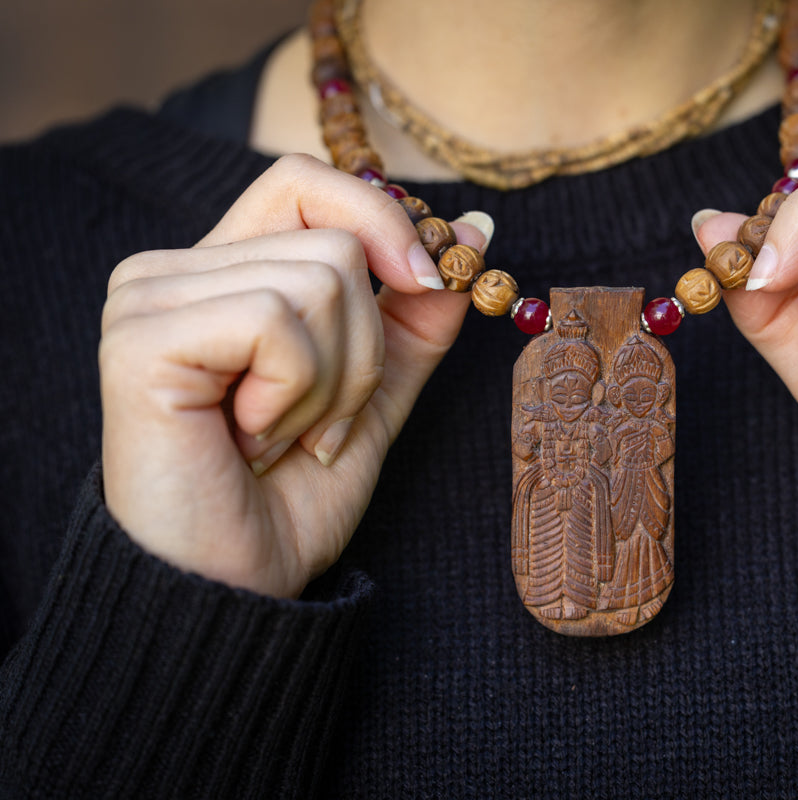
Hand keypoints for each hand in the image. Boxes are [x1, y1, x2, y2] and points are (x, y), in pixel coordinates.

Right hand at [100, 154, 487, 597]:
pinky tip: (250, 441)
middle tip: (316, 424)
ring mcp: (147, 298)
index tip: (426, 283)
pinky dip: (295, 394)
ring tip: (281, 437)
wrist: (238, 586)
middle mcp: (172, 271)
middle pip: (335, 243)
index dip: (381, 221)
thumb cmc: (292, 497)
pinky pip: (279, 321)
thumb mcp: (376, 393)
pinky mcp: (141, 337)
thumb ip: (417, 314)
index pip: (307, 184)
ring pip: (320, 281)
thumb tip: (475, 228)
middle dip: (364, 352)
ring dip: (334, 385)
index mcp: (221, 273)